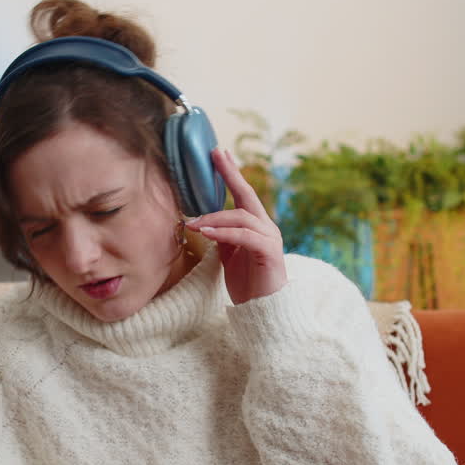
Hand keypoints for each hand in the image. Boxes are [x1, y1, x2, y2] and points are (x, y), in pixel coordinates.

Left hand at [185, 149, 287, 304]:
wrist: (264, 311)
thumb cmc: (248, 284)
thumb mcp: (230, 256)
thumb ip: (223, 237)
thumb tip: (204, 222)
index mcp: (257, 226)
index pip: (244, 195)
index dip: (232, 173)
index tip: (220, 153)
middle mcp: (266, 227)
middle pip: (248, 195)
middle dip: (231, 174)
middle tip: (216, 155)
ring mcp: (270, 239)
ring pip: (242, 217)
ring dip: (215, 217)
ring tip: (194, 222)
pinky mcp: (269, 253)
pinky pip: (245, 237)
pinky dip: (224, 233)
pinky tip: (208, 232)